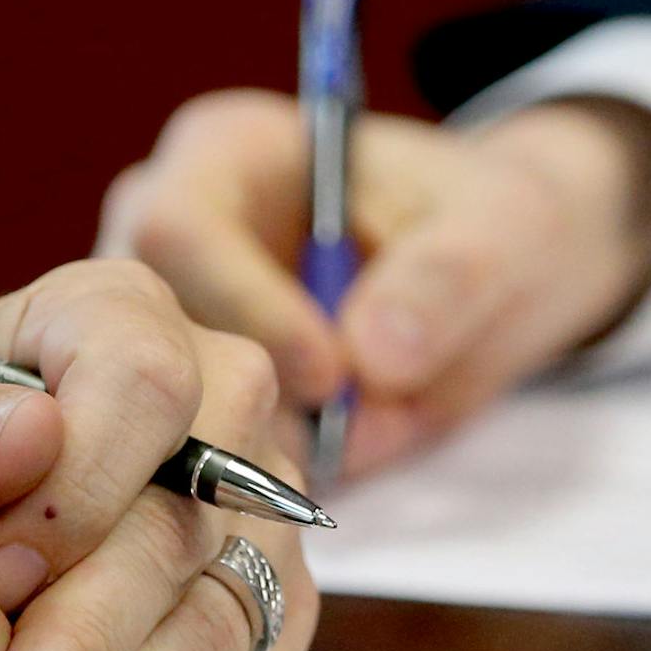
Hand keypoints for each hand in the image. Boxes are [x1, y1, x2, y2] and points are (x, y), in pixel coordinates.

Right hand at [98, 89, 650, 472]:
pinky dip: (258, 495)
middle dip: (231, 401)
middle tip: (333, 445)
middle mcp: (176, 240)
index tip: (330, 374)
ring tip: (339, 459)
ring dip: (245, 459)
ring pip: (162, 415)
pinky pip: (197, 470)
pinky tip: (322, 483)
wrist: (507, 277)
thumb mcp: (506, 229)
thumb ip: (445, 280)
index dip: (244, 307)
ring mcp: (176, 331)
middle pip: (142, 333)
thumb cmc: (500, 221)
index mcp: (228, 155)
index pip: (177, 229)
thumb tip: (372, 356)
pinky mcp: (203, 410)